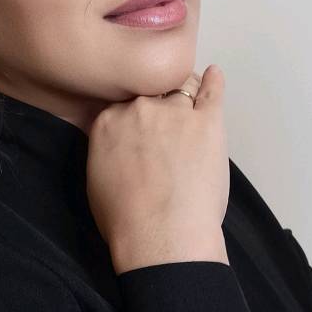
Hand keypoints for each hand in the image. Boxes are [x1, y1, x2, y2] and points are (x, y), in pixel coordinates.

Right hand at [86, 65, 230, 272]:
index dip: (131, 112)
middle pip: (149, 91)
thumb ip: (104, 145)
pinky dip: (215, 83)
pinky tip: (216, 75)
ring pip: (180, 87)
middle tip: (163, 121)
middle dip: (154, 102)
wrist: (160, 236)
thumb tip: (112, 138)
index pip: (120, 101)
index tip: (137, 123)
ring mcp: (175, 112)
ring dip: (183, 93)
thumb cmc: (123, 217)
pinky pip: (212, 93)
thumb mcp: (95, 175)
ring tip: (188, 102)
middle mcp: (139, 107)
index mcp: (109, 119)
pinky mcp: (207, 122)